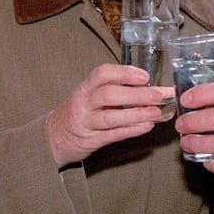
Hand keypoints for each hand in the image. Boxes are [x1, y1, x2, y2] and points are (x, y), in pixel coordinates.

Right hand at [47, 64, 174, 167]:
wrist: (56, 136)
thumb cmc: (83, 112)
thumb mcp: (93, 96)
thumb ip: (118, 90)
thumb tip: (153, 88)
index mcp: (87, 87)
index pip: (102, 74)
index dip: (124, 73)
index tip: (144, 76)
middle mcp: (84, 103)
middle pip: (108, 95)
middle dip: (135, 94)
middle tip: (157, 95)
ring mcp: (86, 122)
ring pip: (109, 118)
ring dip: (135, 115)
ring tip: (155, 112)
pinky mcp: (91, 140)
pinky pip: (112, 135)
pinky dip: (131, 130)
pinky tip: (146, 126)